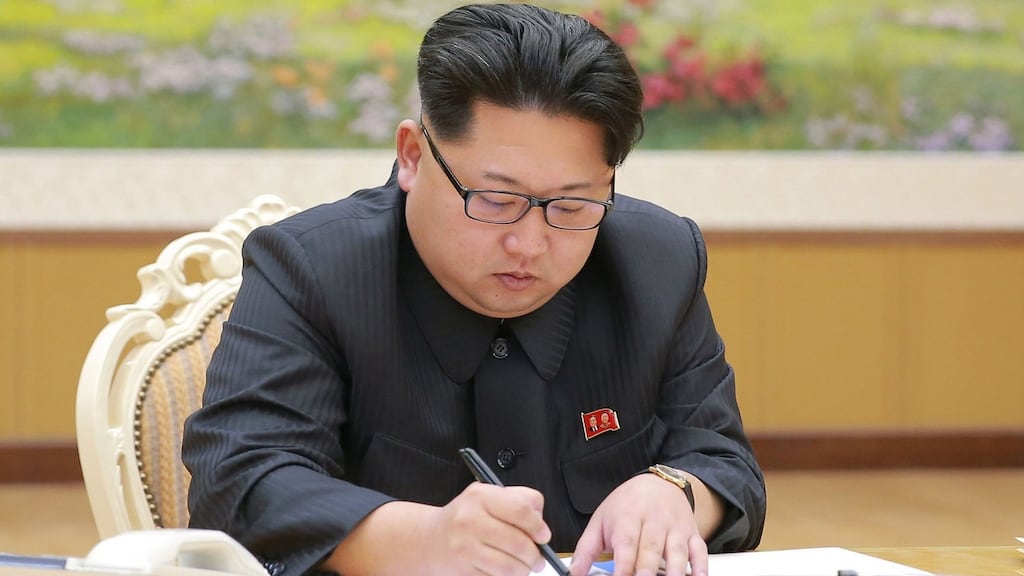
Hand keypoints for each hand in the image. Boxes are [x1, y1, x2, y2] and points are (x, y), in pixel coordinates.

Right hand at [417, 482, 552, 575]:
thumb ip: (519, 500)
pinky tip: (504, 571)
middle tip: (537, 558)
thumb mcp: (488, 497)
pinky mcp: (463, 570)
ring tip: (524, 566)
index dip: (538, 526)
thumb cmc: (465, 518)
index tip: (544, 536)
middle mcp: (469, 519)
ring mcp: (464, 547)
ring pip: (509, 566)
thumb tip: (540, 523)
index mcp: (480, 496)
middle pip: (518, 542)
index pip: (520, 510)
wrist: (430, 540)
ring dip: (523, 570)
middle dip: (534, 555)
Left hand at [569, 473, 706, 575]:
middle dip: (646, 572)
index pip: (626, 544)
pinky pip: (700, 550)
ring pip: (677, 551)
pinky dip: (701, 565)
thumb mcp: (601, 520)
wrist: (659, 483)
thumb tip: (573, 573)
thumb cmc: (627, 505)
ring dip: (675, 571)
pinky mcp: (692, 533)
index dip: (623, 566)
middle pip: (651, 550)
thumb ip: (586, 549)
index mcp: (628, 517)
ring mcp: (675, 527)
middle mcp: (653, 521)